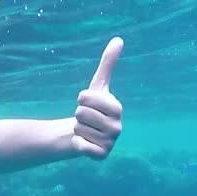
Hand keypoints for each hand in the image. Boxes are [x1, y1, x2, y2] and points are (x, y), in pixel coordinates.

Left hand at [72, 37, 123, 158]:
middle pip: (80, 113)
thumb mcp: (97, 85)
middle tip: (86, 120)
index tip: (88, 104)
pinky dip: (78, 144)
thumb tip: (118, 40)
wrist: (84, 133)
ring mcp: (111, 142)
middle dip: (78, 115)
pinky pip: (81, 146)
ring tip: (86, 130)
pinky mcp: (101, 155)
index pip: (84, 97)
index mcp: (117, 108)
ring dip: (77, 129)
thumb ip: (108, 63)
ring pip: (78, 128)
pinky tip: (85, 143)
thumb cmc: (92, 108)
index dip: (80, 100)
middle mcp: (118, 126)